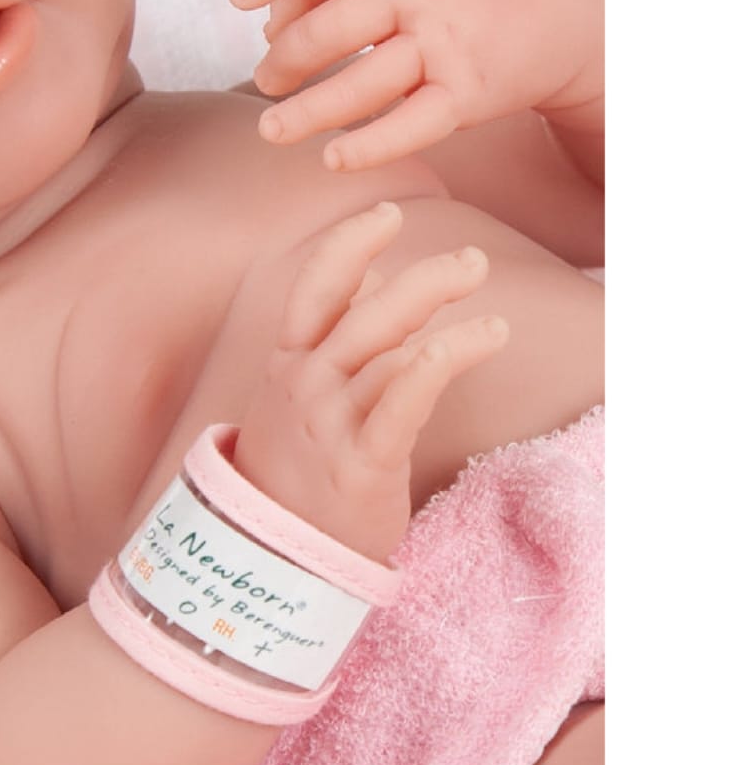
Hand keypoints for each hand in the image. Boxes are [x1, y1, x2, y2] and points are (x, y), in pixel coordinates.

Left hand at [228, 0, 602, 170]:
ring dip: (305, 111)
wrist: (581, 0)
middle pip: (328, 29)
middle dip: (285, 60)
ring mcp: (446, 43)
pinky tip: (333, 159)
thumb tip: (269, 22)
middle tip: (266, 81)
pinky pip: (409, 126)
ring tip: (271, 130)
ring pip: (358, 83)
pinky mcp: (470, 93)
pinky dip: (368, 146)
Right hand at [233, 202, 508, 562]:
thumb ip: (337, 333)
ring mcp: (328, 422)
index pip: (317, 286)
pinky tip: (468, 344)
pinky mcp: (360, 464)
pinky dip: (430, 367)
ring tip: (494, 316)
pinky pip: (399, 406)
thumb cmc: (295, 466)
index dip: (350, 243)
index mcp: (289, 361)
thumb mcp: (300, 392)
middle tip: (474, 262)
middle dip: (422, 280)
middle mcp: (304, 383)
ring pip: (385, 352)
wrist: (270, 553)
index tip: (388, 211)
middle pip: (363, 313)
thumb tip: (375, 274)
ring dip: (443, 323)